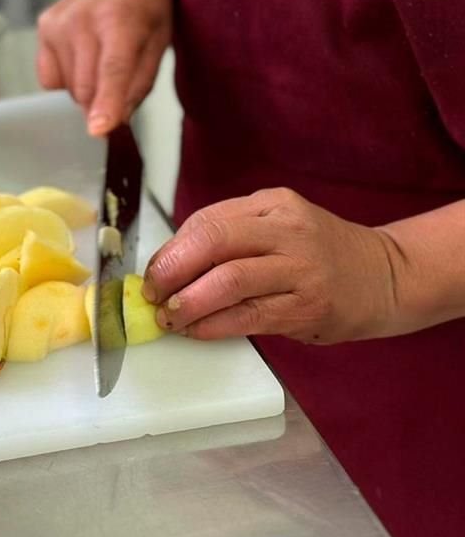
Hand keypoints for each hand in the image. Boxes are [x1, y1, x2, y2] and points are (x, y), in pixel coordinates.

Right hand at [36, 0, 171, 135]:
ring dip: (86, 88)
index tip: (98, 129)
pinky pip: (50, 78)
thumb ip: (138, 84)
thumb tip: (112, 123)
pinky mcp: (44, 27)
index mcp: (121, 20)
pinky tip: (81, 55)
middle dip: (101, 102)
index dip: (106, 102)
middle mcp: (83, 19)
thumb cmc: (147, 7)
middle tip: (119, 83)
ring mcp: (57, 23)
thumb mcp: (159, 43)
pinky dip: (67, 78)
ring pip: (68, 88)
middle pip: (85, 88)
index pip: (112, 68)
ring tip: (101, 58)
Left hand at [141, 188, 400, 343]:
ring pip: (229, 281)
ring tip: (169, 318)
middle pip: (213, 243)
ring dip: (188, 303)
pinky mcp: (309, 307)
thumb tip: (168, 265)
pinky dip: (214, 325)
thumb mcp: (277, 227)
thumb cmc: (317, 254)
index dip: (169, 251)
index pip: (206, 222)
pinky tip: (197, 331)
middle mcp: (287, 230)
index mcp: (271, 205)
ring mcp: (301, 268)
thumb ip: (229, 238)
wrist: (385, 276)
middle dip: (171, 272)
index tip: (151, 274)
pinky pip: (249, 315)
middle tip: (152, 295)